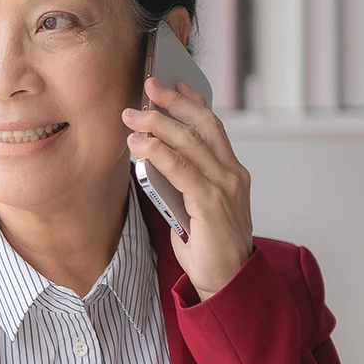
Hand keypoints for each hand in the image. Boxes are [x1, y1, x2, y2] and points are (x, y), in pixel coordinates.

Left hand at [123, 77, 254, 299]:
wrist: (226, 281)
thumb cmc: (208, 245)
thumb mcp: (193, 204)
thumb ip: (181, 180)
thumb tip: (152, 158)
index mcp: (231, 172)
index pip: (212, 127)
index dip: (192, 101)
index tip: (173, 82)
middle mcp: (232, 175)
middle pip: (202, 126)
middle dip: (173, 103)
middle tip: (147, 86)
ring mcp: (225, 189)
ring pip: (190, 144)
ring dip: (158, 125)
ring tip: (132, 115)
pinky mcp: (211, 205)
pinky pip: (182, 171)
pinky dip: (159, 153)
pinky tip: (140, 145)